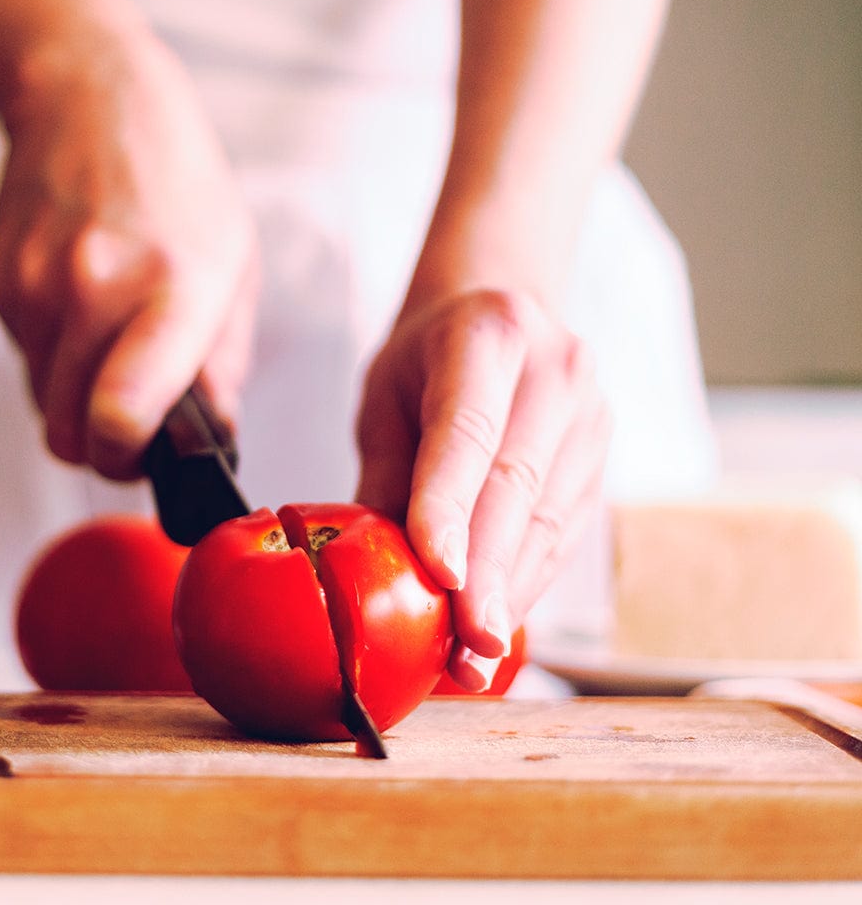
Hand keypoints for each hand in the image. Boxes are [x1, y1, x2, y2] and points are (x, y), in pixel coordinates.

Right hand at [0, 18, 258, 477]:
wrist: (89, 97)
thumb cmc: (179, 184)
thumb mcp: (234, 265)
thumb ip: (224, 363)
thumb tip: (213, 438)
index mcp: (172, 288)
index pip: (121, 413)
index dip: (127, 457)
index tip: (145, 453)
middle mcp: (94, 289)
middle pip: (68, 433)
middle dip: (102, 445)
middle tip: (135, 420)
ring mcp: (36, 286)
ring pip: (42, 403)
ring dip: (77, 397)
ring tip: (113, 338)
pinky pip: (24, 359)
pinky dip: (54, 356)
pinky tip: (81, 303)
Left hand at [355, 288, 610, 689]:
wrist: (500, 315)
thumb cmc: (428, 359)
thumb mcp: (385, 397)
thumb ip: (384, 475)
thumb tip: (372, 573)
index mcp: (489, 334)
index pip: (469, 430)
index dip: (452, 506)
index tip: (440, 576)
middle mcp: (556, 370)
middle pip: (518, 486)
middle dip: (489, 575)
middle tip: (464, 647)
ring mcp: (591, 416)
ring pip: (549, 521)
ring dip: (510, 595)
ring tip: (472, 657)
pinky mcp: (601, 459)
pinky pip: (564, 534)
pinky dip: (527, 584)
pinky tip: (496, 623)